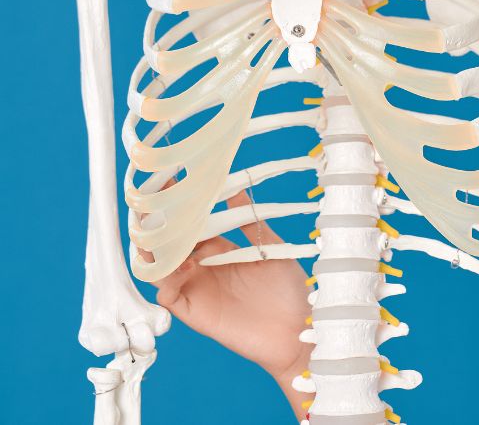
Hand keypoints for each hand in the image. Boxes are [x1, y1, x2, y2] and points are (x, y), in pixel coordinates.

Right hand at [136, 183, 312, 387]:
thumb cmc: (288, 291)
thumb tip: (237, 188)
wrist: (298, 330)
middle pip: (168, 243)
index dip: (178, 204)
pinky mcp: (195, 313)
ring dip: (153, 248)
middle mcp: (202, 268)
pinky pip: (167, 296)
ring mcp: (197, 290)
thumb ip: (250, 222)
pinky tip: (180, 265)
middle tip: (151, 198)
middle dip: (156, 221)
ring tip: (155, 229)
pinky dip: (165, 279)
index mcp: (218, 250)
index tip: (169, 177)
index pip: (190, 223)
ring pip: (159, 267)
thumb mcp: (271, 248)